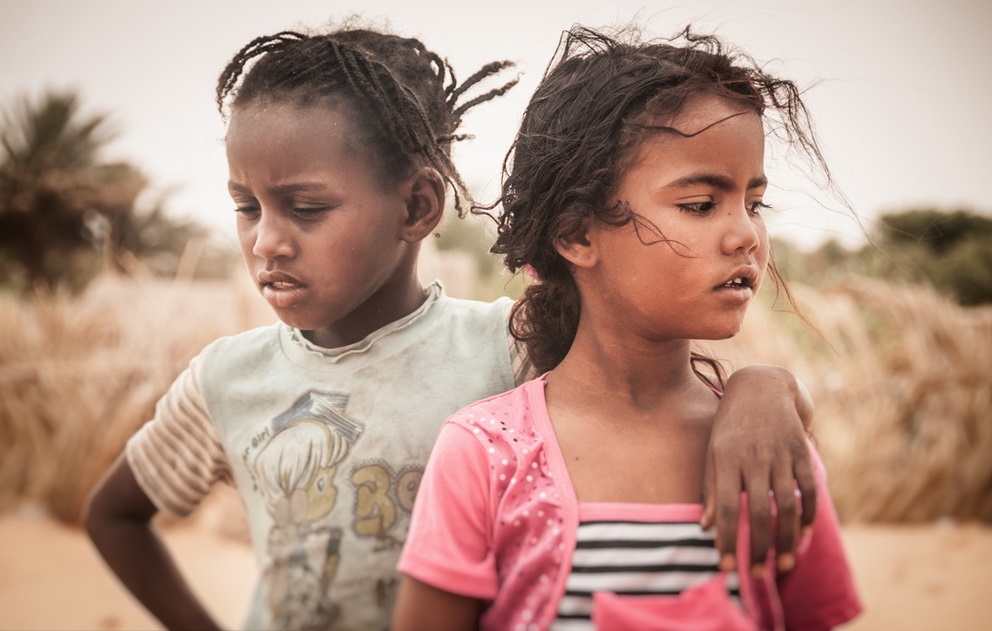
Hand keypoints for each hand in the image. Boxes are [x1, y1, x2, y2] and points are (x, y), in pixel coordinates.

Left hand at [700, 364, 816, 577]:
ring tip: (784, 564)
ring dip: (787, 540)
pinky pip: (808, 490)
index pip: (727, 508)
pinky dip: (808, 516)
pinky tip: (802, 536)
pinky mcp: (801, 452)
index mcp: (726, 459)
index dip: (727, 540)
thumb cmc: (730, 425)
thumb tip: (706, 528)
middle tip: (758, 574)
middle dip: (759, 549)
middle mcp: (754, 458)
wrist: (761, 386)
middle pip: (760, 513)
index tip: (724, 567)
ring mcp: (781, 454)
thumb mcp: (712, 451)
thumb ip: (711, 489)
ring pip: (787, 506)